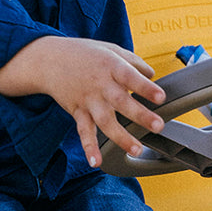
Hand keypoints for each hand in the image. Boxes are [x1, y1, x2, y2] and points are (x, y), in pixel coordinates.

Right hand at [0, 35, 165, 167]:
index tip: (161, 97)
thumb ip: (133, 61)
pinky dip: (89, 147)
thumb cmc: (85, 54)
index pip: (130, 76)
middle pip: (121, 101)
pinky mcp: (78, 112)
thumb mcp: (110, 49)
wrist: (49, 60)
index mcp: (111, 66)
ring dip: (121, 137)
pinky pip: (84, 132)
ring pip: (105, 121)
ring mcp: (88, 100)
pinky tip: (95, 161)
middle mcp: (100, 84)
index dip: (146, 87)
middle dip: (140, 115)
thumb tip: (152, 75)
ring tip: (137, 150)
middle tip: (158, 126)